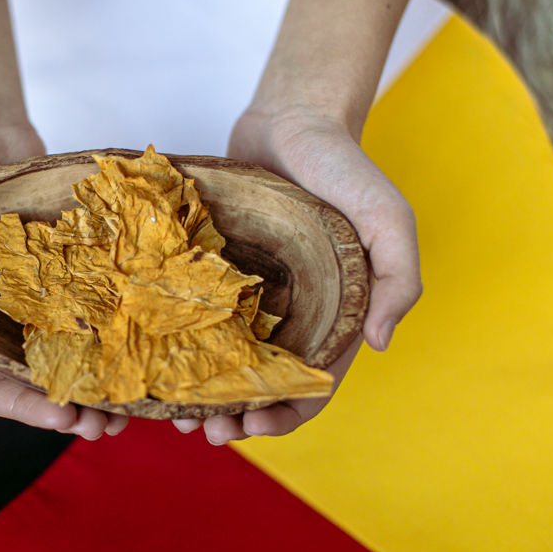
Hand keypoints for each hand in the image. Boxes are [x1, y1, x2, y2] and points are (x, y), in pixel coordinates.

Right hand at [0, 123, 128, 439]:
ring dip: (100, 382)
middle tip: (109, 423)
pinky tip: (141, 345)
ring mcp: (37, 296)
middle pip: (39, 380)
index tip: (65, 417)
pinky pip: (93, 306)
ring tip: (133, 402)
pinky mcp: (67, 268)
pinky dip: (114, 330)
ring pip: (73, 352)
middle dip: (72, 408)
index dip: (25, 407)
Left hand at [174, 106, 421, 443]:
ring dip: (203, 395)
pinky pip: (196, 319)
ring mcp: (250, 297)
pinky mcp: (216, 275)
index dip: (287, 414)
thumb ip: (398, 278)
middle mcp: (290, 315)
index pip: (314, 385)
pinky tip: (154, 360)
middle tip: (205, 433)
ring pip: (224, 362)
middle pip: (262, 385)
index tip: (253, 425)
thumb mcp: (388, 217)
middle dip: (236, 417)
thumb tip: (380, 343)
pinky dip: (179, 346)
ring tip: (174, 414)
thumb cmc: (345, 166)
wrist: (291, 119)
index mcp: (333, 317)